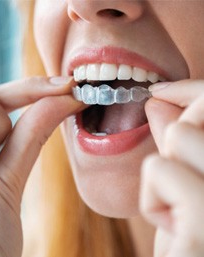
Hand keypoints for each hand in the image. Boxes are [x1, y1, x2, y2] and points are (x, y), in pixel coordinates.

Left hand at [141, 80, 203, 256]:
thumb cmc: (191, 240)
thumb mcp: (190, 185)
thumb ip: (183, 141)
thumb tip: (158, 100)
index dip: (192, 88)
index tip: (160, 91)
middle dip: (178, 134)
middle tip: (178, 179)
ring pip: (179, 135)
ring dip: (166, 171)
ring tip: (180, 208)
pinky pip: (158, 168)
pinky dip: (153, 197)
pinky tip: (172, 229)